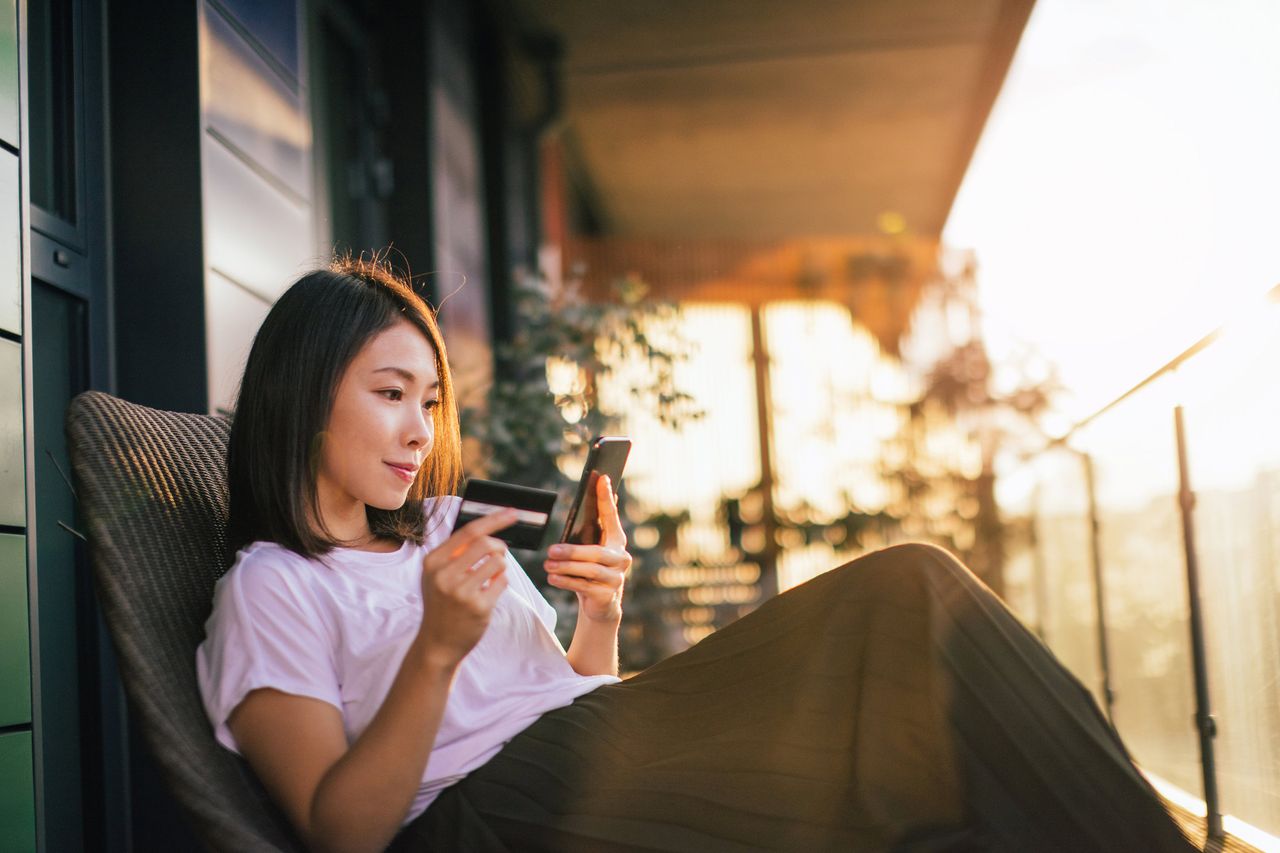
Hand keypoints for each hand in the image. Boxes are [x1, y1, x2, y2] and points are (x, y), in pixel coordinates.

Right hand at [415, 509, 517, 668]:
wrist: (437, 643)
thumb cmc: (442, 604)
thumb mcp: (437, 576)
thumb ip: (455, 553)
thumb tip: (487, 528)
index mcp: (433, 562)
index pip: (468, 532)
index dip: (494, 519)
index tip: (512, 512)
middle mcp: (444, 575)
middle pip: (486, 544)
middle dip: (499, 547)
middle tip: (499, 555)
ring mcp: (461, 592)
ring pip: (498, 562)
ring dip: (501, 567)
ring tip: (490, 578)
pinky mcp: (478, 607)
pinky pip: (503, 582)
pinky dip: (501, 583)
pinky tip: (489, 593)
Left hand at [544, 475, 631, 623]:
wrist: (601, 605)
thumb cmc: (590, 571)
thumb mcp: (589, 550)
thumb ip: (590, 530)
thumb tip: (585, 503)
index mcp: (616, 541)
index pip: (611, 516)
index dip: (606, 497)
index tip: (602, 478)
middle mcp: (621, 557)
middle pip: (595, 552)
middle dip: (571, 551)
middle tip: (550, 550)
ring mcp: (617, 577)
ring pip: (589, 570)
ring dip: (565, 567)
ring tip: (547, 565)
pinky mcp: (608, 594)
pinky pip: (584, 586)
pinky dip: (566, 582)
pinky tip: (553, 579)